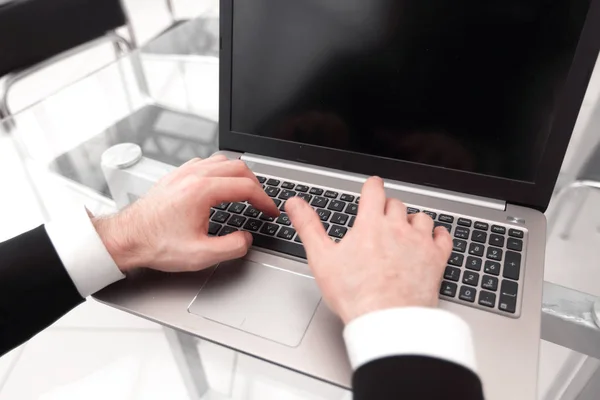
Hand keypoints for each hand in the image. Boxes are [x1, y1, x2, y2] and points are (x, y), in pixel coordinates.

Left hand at [93, 155, 279, 272]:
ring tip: (246, 192)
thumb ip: (232, 247)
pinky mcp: (176, 175)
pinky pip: (206, 162)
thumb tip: (246, 238)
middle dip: (256, 185)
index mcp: (202, 191)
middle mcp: (194, 175)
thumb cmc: (156, 244)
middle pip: (238, 167)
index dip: (265, 200)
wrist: (126, 238)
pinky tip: (221, 184)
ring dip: (239, 175)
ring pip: (223, 160)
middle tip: (262, 202)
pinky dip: (221, 170)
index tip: (270, 212)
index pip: (246, 187)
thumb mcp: (200, 255)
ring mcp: (183, 172)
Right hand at [286, 177, 451, 323]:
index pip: (374, 190)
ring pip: (420, 217)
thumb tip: (295, 204)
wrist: (387, 320)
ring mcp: (420, 242)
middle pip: (396, 204)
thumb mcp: (322, 258)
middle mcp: (398, 227)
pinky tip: (432, 239)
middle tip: (381, 220)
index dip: (372, 187)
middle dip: (388, 208)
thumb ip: (308, 226)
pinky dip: (437, 234)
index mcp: (371, 224)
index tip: (372, 188)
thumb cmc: (355, 294)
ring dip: (412, 221)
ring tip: (404, 231)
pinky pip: (443, 236)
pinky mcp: (437, 259)